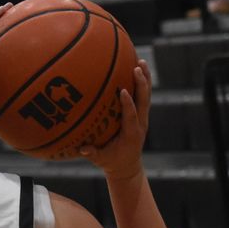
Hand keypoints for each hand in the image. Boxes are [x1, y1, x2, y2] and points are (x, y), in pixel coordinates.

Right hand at [79, 60, 151, 180]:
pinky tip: (136, 67)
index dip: (129, 104)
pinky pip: (143, 96)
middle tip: (137, 67)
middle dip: (141, 84)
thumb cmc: (112, 161)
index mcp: (131, 134)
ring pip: (146, 96)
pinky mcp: (141, 115)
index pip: (132, 116)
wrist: (127, 166)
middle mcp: (141, 123)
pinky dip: (141, 82)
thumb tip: (82, 148)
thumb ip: (93, 154)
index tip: (124, 90)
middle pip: (144, 101)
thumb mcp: (102, 160)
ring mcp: (143, 118)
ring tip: (141, 61)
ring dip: (145, 78)